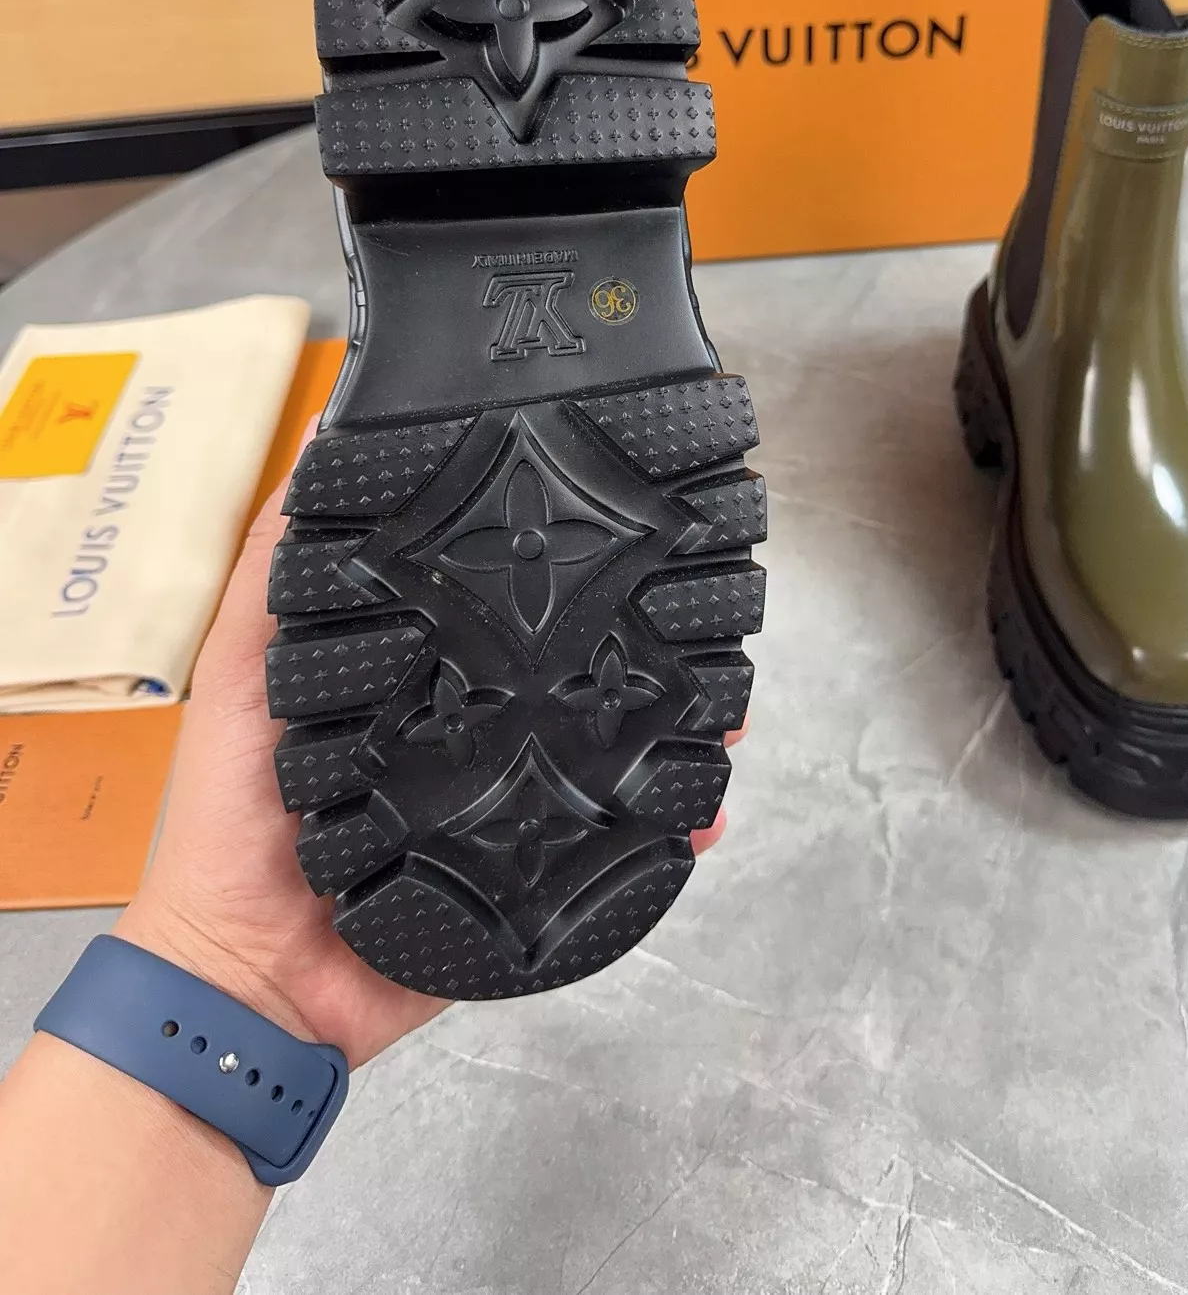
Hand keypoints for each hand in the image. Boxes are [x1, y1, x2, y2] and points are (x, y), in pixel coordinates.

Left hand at [119, 429, 743, 1067]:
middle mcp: (475, 730)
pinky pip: (612, 849)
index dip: (554, 567)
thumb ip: (274, 568)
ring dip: (672, 729)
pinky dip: (668, 830)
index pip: (502, 607)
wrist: (244, 984)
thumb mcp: (241, 668)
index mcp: (418, 674)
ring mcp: (508, 806)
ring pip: (608, 754)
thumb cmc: (230, 817)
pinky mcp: (530, 880)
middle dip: (640, 645)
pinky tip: (706, 806)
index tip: (606, 515)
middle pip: (573, 674)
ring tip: (725, 701)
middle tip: (699, 608)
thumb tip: (322, 436)